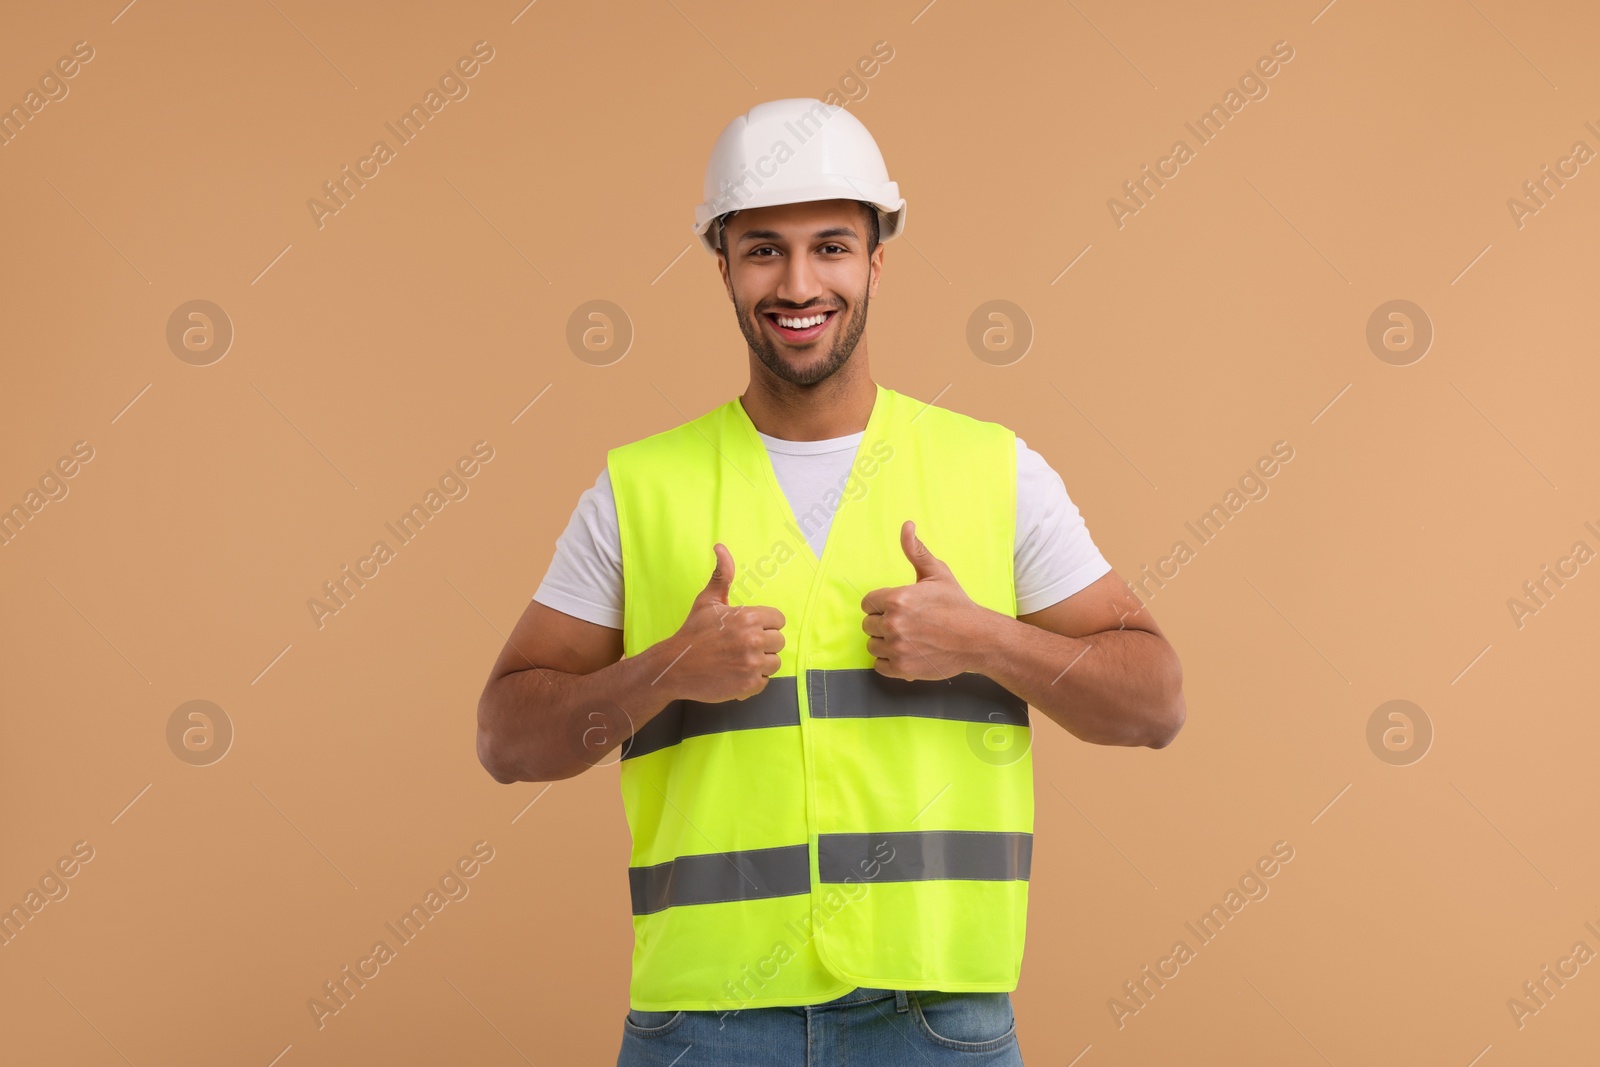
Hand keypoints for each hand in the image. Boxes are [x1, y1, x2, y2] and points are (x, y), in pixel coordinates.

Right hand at [660, 543, 785, 702]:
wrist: (675, 666)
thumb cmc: (693, 632)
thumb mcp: (707, 600)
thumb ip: (722, 574)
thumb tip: (721, 547)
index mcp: (748, 617)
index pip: (779, 620)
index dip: (765, 624)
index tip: (749, 629)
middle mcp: (753, 639)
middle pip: (779, 642)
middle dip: (764, 644)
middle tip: (741, 646)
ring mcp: (752, 664)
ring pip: (774, 663)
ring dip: (760, 663)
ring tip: (739, 660)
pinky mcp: (748, 685)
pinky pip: (764, 682)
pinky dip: (752, 681)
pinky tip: (736, 674)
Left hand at [861, 521, 983, 679]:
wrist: (977, 638)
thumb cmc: (957, 605)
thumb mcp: (937, 573)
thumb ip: (916, 551)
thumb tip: (906, 526)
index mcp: (897, 599)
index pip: (867, 603)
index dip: (880, 604)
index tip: (896, 608)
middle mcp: (893, 624)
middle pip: (868, 625)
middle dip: (883, 623)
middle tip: (906, 623)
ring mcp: (896, 648)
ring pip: (872, 645)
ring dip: (885, 643)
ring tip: (907, 638)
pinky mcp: (901, 669)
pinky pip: (878, 666)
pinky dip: (889, 662)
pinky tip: (906, 653)